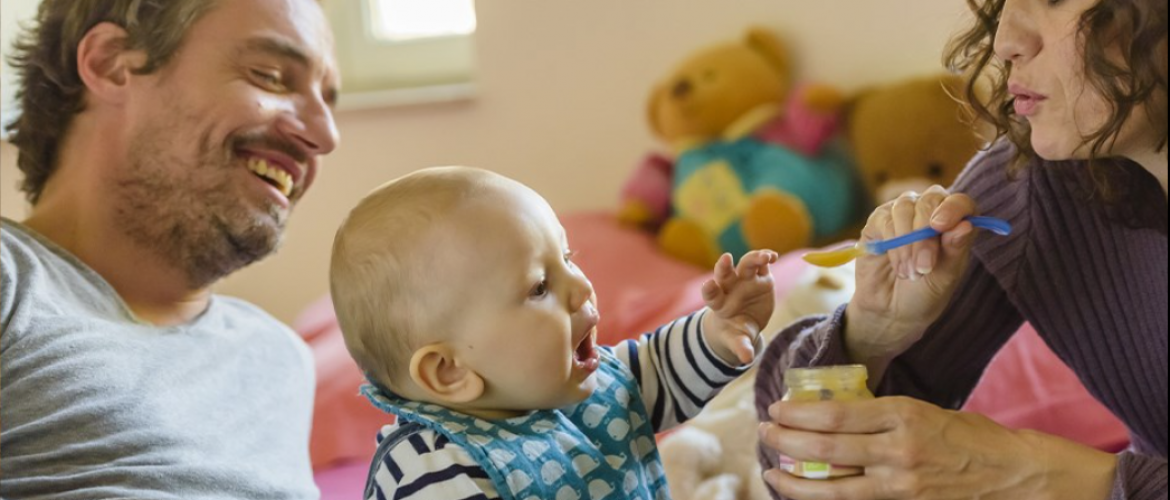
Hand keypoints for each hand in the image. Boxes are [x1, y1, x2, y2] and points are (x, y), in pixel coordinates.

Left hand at [701, 250, 778, 365]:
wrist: (745, 322)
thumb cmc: (736, 332)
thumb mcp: (738, 341)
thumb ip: (740, 346)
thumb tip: (746, 359)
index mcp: (719, 303)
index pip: (711, 294)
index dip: (709, 290)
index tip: (709, 285)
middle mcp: (730, 287)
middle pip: (724, 274)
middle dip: (724, 267)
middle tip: (726, 259)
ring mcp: (745, 280)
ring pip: (746, 265)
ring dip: (753, 259)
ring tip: (764, 257)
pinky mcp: (761, 277)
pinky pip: (762, 264)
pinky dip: (766, 258)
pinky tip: (772, 256)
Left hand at [759, 397, 1118, 499]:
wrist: (1013, 473)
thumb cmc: (968, 435)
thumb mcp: (923, 409)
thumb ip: (880, 414)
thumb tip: (832, 413)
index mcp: (902, 415)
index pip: (837, 415)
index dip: (799, 414)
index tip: (776, 408)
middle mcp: (898, 450)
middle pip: (827, 448)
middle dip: (787, 441)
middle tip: (763, 432)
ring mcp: (901, 483)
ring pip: (834, 484)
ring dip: (795, 479)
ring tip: (771, 471)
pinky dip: (823, 496)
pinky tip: (803, 492)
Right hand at [844, 186, 977, 377]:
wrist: (891, 311)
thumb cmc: (925, 293)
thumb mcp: (945, 277)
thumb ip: (955, 250)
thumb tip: (965, 225)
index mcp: (954, 223)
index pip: (960, 201)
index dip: (953, 209)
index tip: (941, 227)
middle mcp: (929, 212)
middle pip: (930, 200)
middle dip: (925, 235)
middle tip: (924, 267)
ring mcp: (903, 214)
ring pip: (905, 208)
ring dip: (907, 243)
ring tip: (910, 273)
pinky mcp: (878, 221)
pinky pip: (884, 220)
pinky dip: (891, 244)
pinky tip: (897, 266)